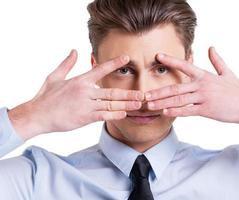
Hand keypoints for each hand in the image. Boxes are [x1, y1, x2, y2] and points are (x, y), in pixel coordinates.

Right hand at [8, 50, 143, 139]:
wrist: (37, 115)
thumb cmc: (45, 97)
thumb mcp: (55, 77)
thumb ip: (67, 64)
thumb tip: (75, 51)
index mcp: (80, 81)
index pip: (100, 69)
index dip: (114, 63)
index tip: (126, 58)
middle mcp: (85, 92)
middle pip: (112, 92)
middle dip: (129, 93)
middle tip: (143, 93)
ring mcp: (86, 105)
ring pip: (110, 105)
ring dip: (126, 105)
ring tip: (139, 104)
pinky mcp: (84, 117)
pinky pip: (103, 116)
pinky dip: (114, 115)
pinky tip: (124, 114)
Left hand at [145, 47, 238, 128]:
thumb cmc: (238, 90)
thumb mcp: (228, 73)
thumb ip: (217, 60)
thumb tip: (211, 47)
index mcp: (205, 75)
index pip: (185, 65)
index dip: (171, 60)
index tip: (158, 56)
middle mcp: (202, 85)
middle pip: (176, 87)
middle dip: (159, 91)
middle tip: (145, 94)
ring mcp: (203, 98)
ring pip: (179, 100)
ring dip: (162, 103)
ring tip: (150, 105)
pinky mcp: (206, 110)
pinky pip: (188, 111)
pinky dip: (176, 112)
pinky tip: (165, 112)